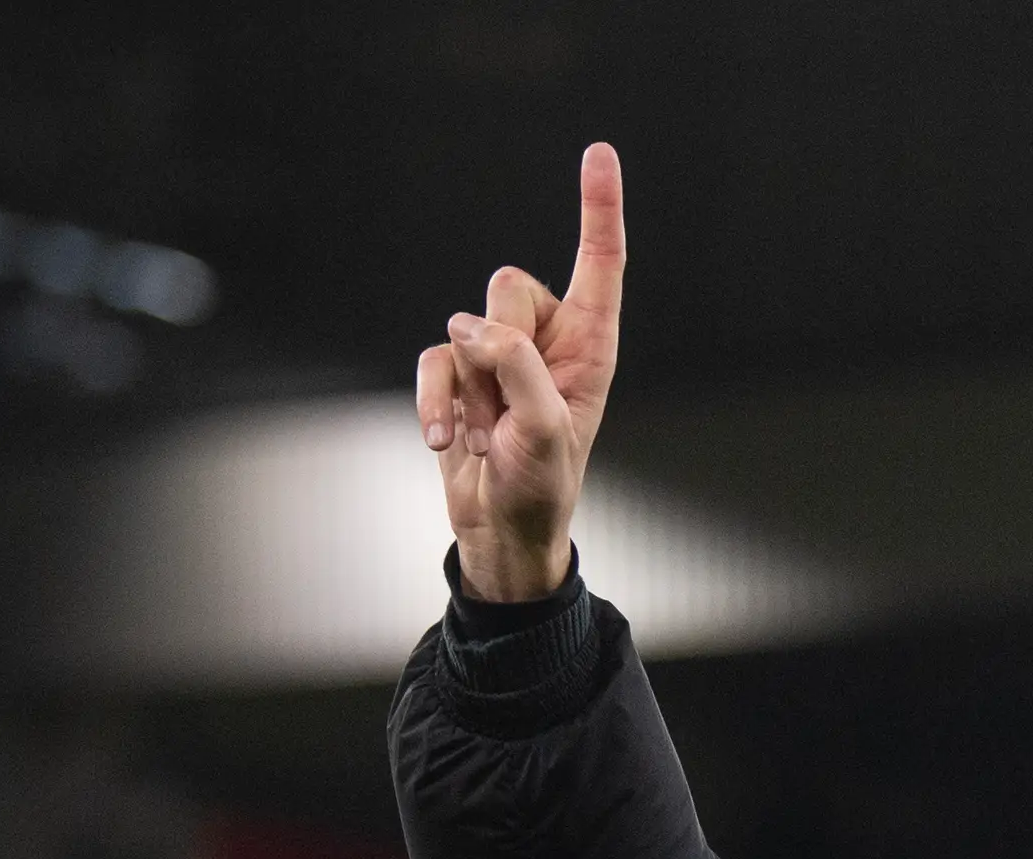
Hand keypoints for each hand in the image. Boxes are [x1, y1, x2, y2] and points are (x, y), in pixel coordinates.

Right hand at [416, 143, 627, 600]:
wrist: (501, 531)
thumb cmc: (541, 486)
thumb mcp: (544, 430)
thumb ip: (516, 367)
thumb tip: (468, 329)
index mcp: (590, 346)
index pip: (599, 263)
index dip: (598, 208)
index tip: (598, 152)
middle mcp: (546, 340)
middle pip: (507, 285)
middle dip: (498, 342)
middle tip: (507, 406)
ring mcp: (498, 356)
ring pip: (464, 325)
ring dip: (468, 387)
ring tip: (485, 434)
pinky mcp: (458, 376)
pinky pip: (432, 360)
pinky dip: (433, 401)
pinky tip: (440, 441)